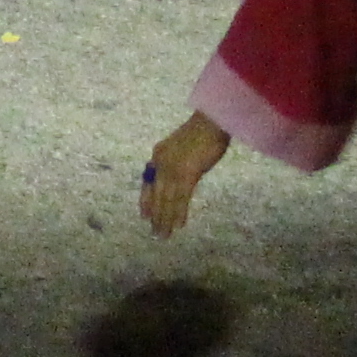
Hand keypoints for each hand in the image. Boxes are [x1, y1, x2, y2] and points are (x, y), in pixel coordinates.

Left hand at [140, 111, 227, 236]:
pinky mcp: (188, 174)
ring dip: (166, 219)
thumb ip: (176, 162)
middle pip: (157, 195)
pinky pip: (182, 198)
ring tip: (164, 235)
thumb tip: (178, 179)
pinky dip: (180, 213)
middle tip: (155, 233)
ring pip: (168, 200)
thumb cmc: (202, 132)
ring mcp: (173, 170)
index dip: (146, 200)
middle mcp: (161, 164)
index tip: (144, 215)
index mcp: (158, 155)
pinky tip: (179, 224)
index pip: (148, 182)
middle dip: (156, 215)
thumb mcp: (181, 147)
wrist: (211, 122)